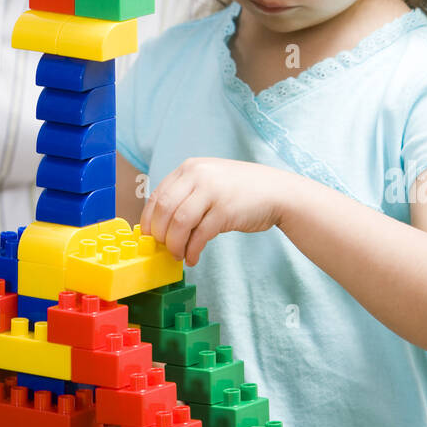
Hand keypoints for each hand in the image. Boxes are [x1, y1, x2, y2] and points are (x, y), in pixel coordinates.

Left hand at [141, 157, 287, 264]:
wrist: (277, 192)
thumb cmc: (240, 191)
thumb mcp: (209, 182)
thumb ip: (186, 195)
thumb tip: (161, 226)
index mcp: (190, 168)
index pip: (158, 195)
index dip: (148, 220)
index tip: (148, 237)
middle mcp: (198, 175)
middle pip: (164, 209)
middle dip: (160, 235)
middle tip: (163, 249)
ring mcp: (212, 191)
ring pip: (179, 223)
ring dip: (174, 245)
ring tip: (178, 255)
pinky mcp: (225, 210)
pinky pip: (200, 235)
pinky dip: (192, 250)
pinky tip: (193, 258)